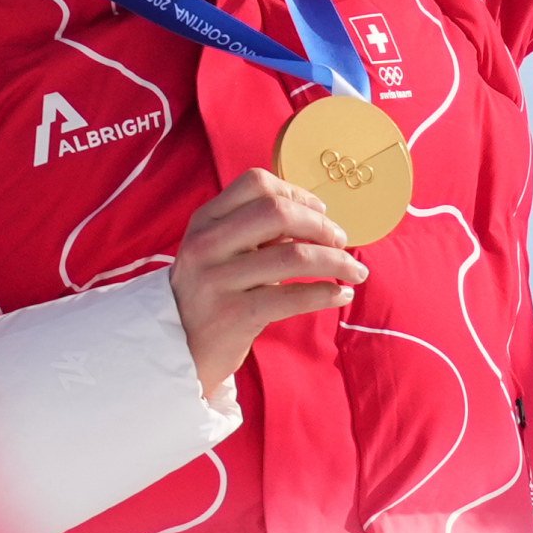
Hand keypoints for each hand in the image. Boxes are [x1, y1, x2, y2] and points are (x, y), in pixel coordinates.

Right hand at [167, 168, 367, 392]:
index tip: (320, 211)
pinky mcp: (234, 315)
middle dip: (321, 225)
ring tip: (355, 271)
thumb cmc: (210, 294)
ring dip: (337, 261)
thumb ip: (255, 232)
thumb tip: (314, 220)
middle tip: (342, 241)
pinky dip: (326, 293)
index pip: (255, 184)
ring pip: (293, 256)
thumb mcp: (218, 253)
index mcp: (205, 221)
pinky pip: (293, 298)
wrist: (176, 349)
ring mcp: (218, 280)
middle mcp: (207, 245)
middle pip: (276, 213)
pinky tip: (341, 295)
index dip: (296, 192)